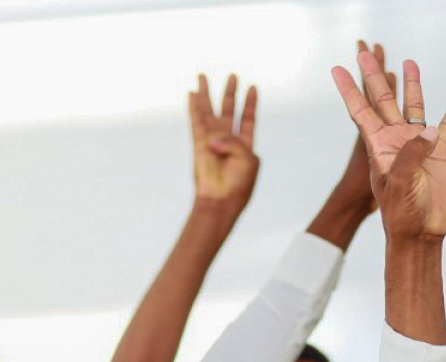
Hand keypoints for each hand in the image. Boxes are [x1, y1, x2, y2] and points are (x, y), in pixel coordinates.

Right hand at [189, 73, 257, 215]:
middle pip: (229, 111)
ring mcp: (212, 141)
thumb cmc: (238, 184)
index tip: (252, 87)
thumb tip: (213, 137)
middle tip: (233, 76)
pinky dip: (194, 107)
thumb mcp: (248, 159)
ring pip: (209, 112)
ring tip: (203, 76)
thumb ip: (234, 141)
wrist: (221, 200)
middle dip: (230, 94)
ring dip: (207, 94)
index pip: (248, 120)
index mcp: (245, 147)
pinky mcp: (199, 144)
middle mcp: (228, 141)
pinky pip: (196, 121)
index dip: (250, 104)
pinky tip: (192, 93)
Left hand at [329, 49, 445, 241]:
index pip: (360, 111)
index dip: (349, 90)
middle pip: (384, 100)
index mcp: (379, 146)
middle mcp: (396, 140)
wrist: (422, 232)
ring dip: (413, 86)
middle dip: (375, 76)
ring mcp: (418, 144)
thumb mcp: (400, 182)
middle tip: (365, 52)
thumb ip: (411, 154)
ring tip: (410, 63)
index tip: (337, 70)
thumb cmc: (402, 212)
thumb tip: (427, 130)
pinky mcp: (440, 153)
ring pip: (415, 108)